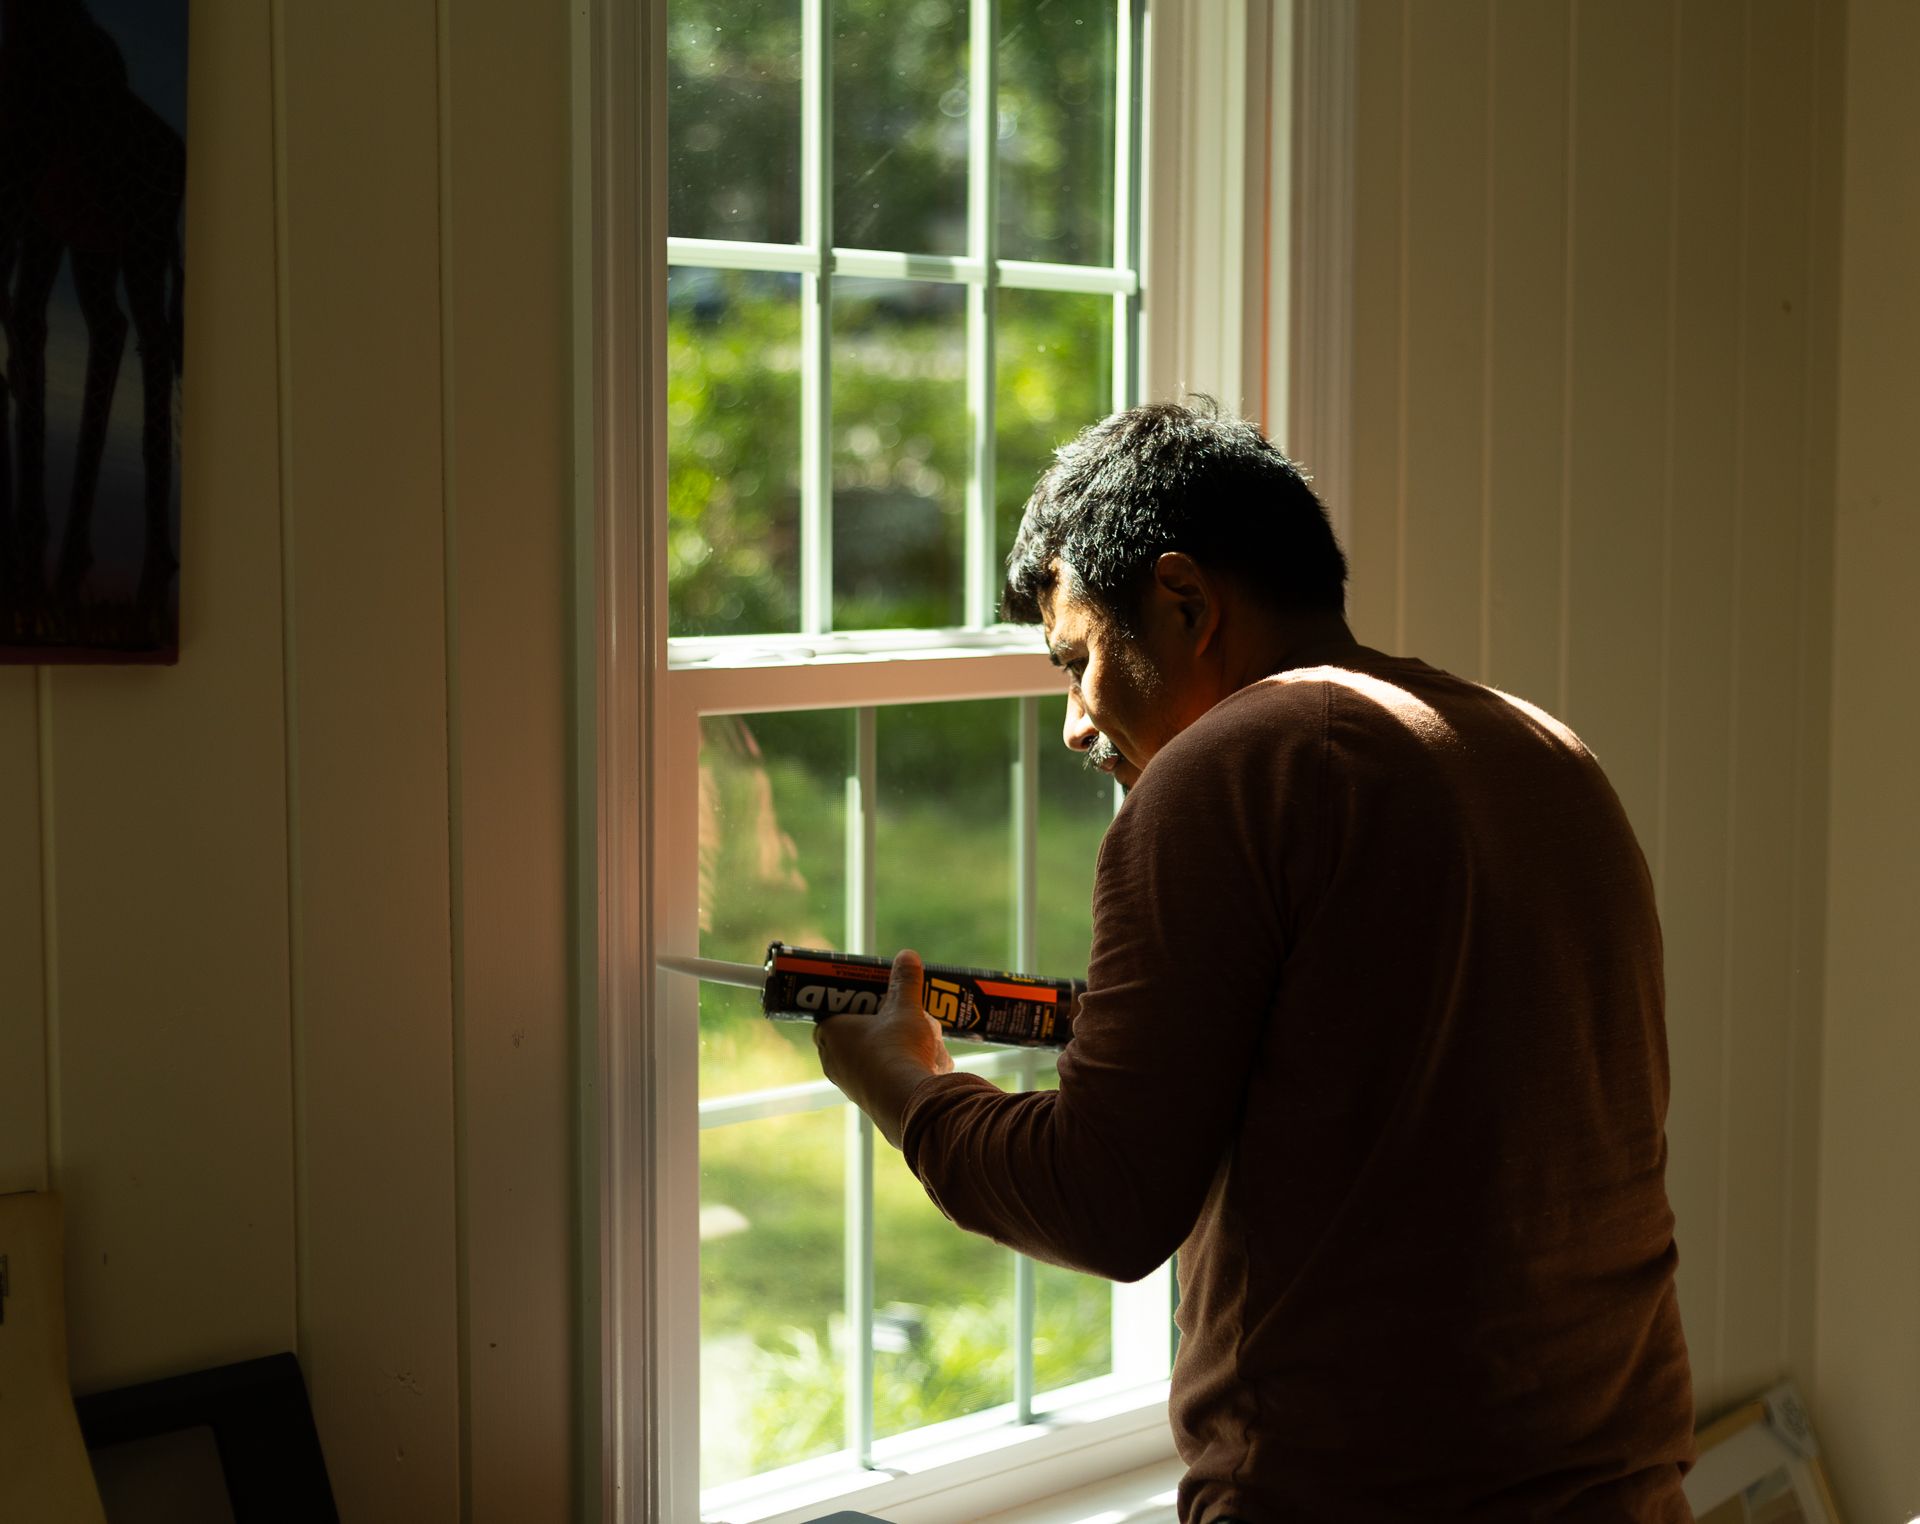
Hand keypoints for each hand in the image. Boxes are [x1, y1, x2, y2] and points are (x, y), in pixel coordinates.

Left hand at [813, 949, 954, 1147]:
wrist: (908, 1103)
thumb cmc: (898, 1051)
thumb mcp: (905, 1008)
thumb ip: (905, 981)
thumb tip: (907, 956)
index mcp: (830, 1032)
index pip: (832, 1008)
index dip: (854, 1000)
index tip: (874, 996)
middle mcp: (831, 1059)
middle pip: (854, 1031)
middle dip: (879, 1023)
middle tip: (900, 1014)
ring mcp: (846, 1083)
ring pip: (868, 1055)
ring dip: (891, 1046)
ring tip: (919, 1039)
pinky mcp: (865, 1100)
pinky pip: (878, 1076)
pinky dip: (897, 1067)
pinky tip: (921, 1064)